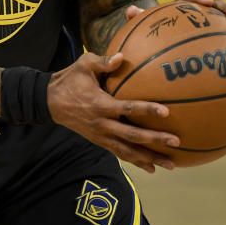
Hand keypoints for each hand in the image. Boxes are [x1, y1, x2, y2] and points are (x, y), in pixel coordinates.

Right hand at [47, 52, 179, 172]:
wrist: (49, 101)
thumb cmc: (69, 80)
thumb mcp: (83, 65)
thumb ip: (103, 62)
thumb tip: (122, 56)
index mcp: (100, 104)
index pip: (127, 108)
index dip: (146, 110)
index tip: (166, 111)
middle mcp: (102, 124)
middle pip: (132, 135)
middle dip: (154, 140)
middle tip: (176, 142)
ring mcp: (100, 135)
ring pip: (128, 151)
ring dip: (150, 158)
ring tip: (171, 164)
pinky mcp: (99, 141)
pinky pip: (120, 154)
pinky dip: (136, 162)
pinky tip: (151, 168)